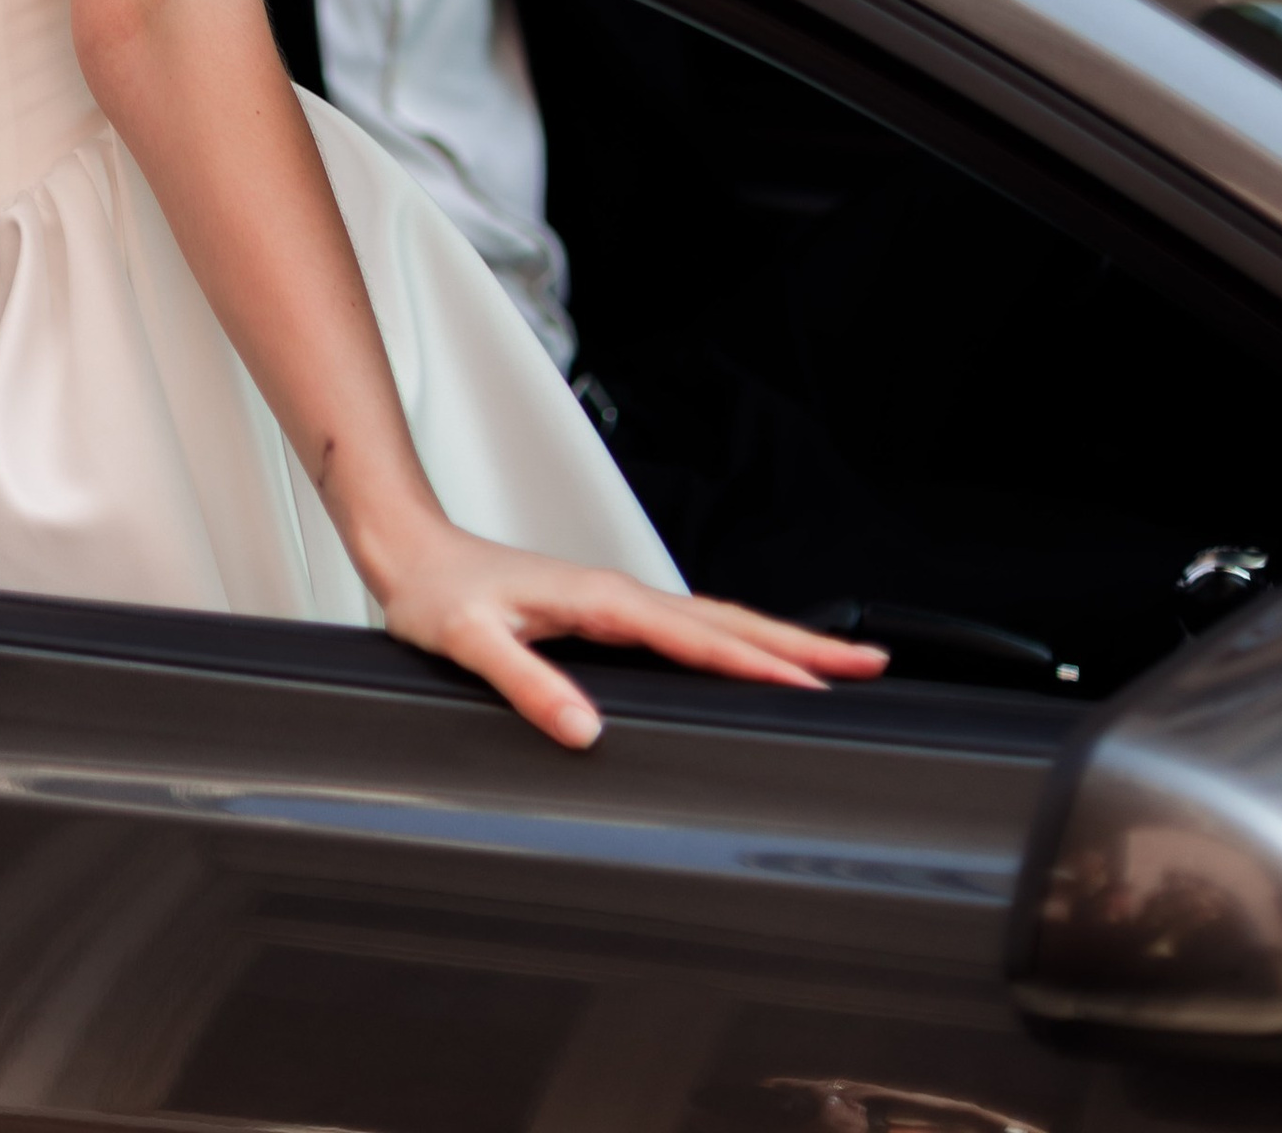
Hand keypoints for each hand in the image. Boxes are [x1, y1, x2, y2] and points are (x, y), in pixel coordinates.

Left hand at [372, 520, 887, 748]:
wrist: (412, 552)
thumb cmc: (436, 595)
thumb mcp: (471, 645)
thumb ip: (528, 683)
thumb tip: (586, 729)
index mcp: (600, 599)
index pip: (697, 639)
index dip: (756, 664)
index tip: (813, 685)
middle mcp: (619, 593)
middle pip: (728, 622)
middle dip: (800, 644)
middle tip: (869, 664)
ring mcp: (617, 600)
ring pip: (716, 622)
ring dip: (778, 640)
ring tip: (836, 663)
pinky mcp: (608, 611)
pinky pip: (691, 628)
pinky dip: (737, 642)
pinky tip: (752, 660)